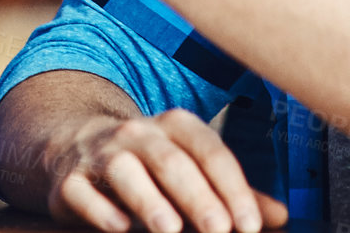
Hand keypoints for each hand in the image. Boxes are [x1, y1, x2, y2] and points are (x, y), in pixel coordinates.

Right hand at [42, 110, 287, 232]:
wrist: (76, 148)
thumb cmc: (147, 165)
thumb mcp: (190, 168)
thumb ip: (231, 193)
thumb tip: (280, 215)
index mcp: (174, 127)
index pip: (208, 150)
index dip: (232, 186)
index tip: (248, 224)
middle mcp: (137, 134)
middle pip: (170, 160)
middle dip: (197, 197)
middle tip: (219, 230)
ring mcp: (100, 154)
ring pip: (124, 170)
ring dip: (148, 200)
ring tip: (169, 229)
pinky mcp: (69, 180)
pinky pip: (81, 190)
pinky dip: (100, 209)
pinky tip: (119, 226)